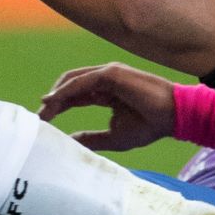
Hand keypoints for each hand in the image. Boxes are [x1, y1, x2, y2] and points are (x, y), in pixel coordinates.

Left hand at [40, 62, 177, 153]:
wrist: (174, 118)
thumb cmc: (149, 126)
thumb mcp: (114, 137)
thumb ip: (92, 138)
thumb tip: (71, 142)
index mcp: (106, 92)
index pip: (74, 95)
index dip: (58, 106)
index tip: (44, 121)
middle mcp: (105, 79)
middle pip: (69, 86)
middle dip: (53, 101)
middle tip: (40, 118)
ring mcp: (108, 73)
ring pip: (73, 81)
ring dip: (56, 96)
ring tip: (44, 112)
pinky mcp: (112, 73)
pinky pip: (82, 81)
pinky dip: (66, 91)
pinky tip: (55, 102)